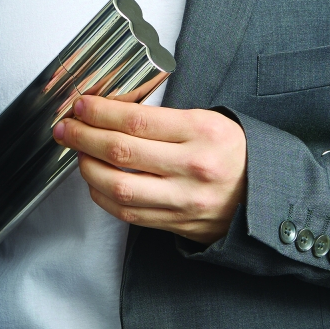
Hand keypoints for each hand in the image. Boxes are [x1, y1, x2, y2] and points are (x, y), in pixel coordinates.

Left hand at [52, 96, 246, 244]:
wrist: (263, 195)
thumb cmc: (232, 152)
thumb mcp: (208, 121)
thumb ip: (163, 120)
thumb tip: (111, 113)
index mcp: (202, 132)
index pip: (137, 120)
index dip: (100, 112)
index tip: (81, 105)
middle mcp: (193, 167)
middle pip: (121, 151)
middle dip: (84, 137)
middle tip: (66, 128)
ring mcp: (184, 199)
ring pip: (118, 186)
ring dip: (87, 168)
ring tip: (78, 154)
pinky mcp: (176, 223)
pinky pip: (128, 212)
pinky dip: (102, 195)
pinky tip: (95, 181)